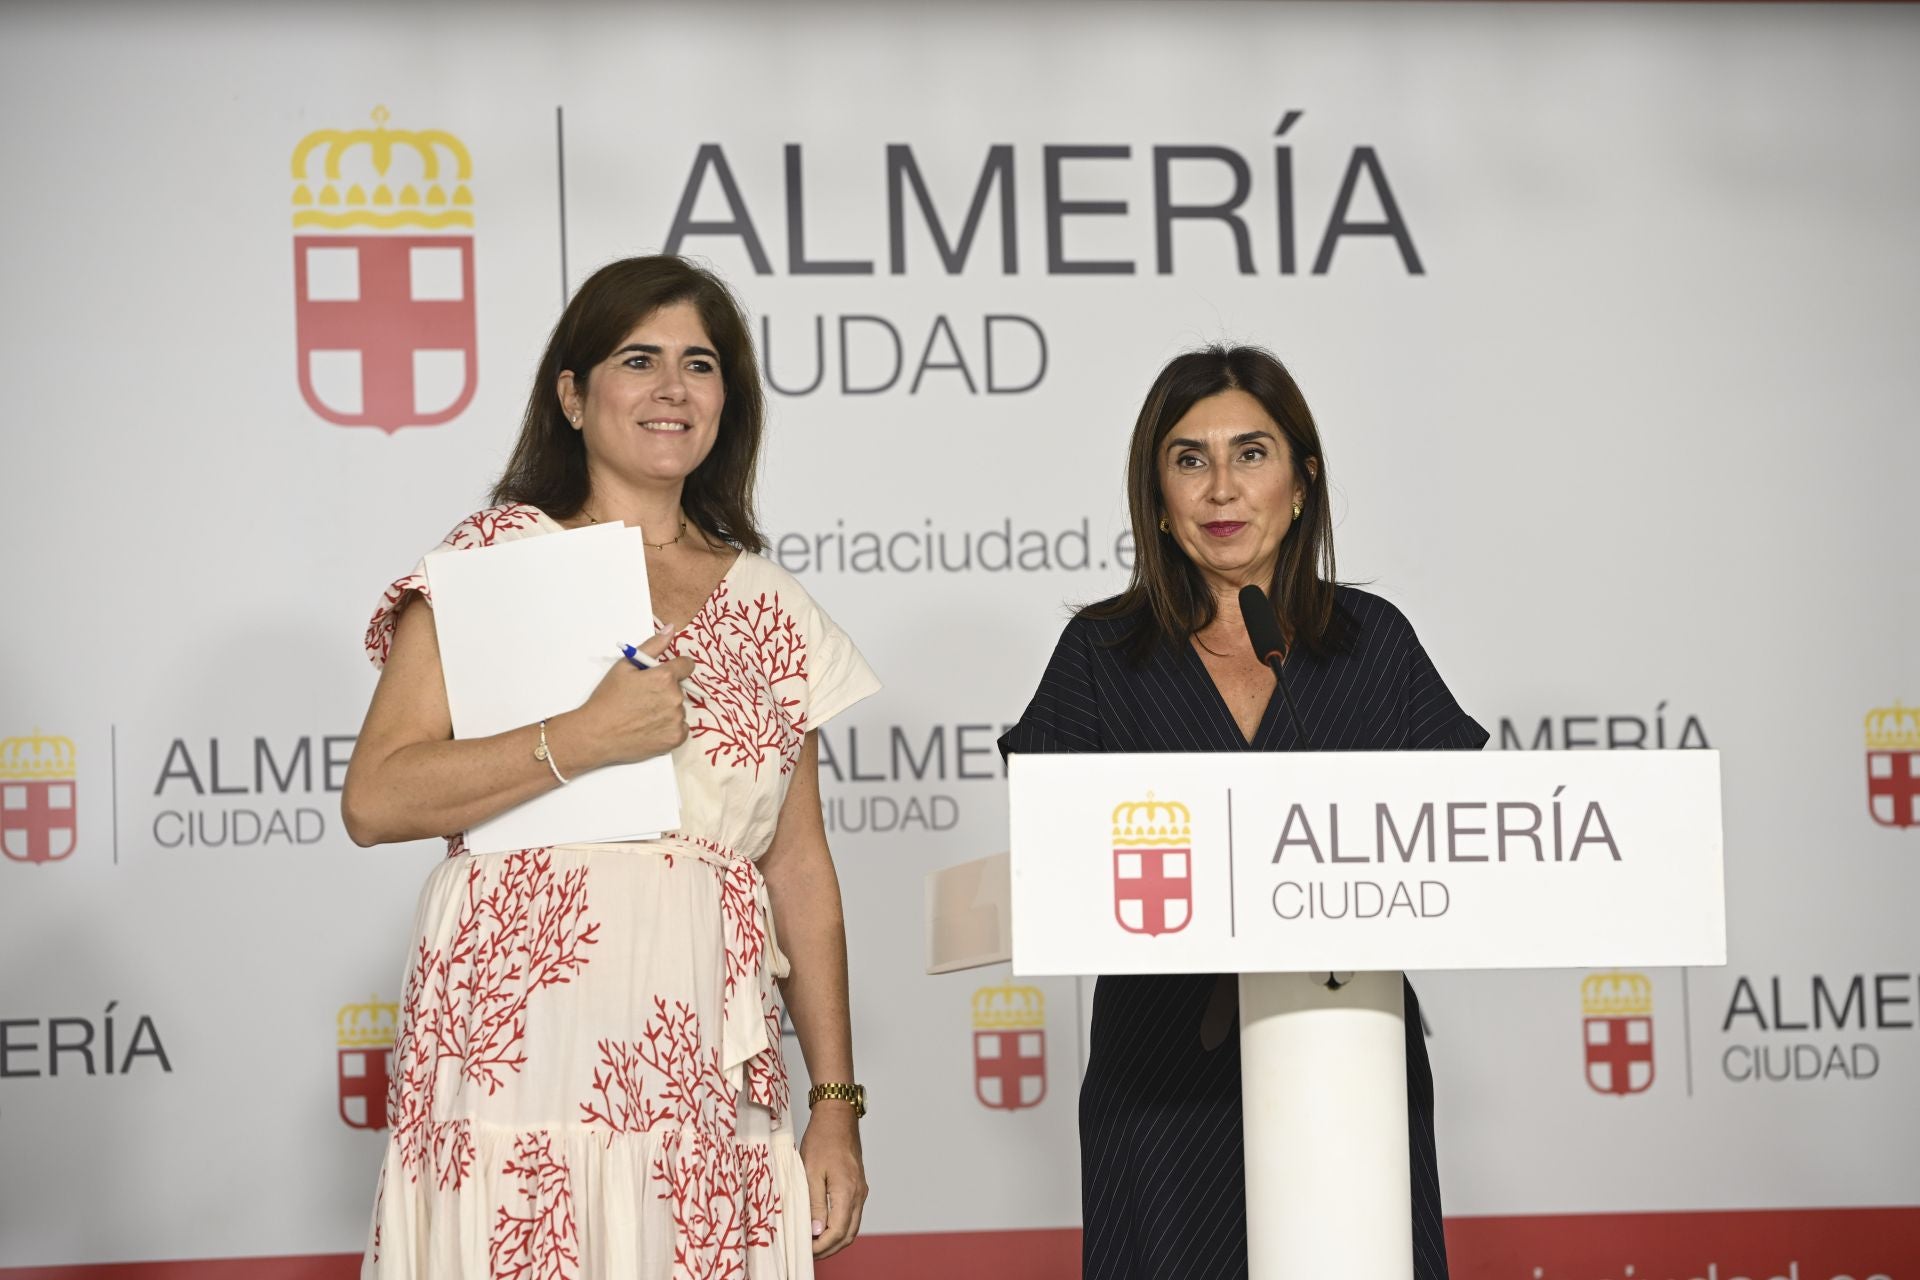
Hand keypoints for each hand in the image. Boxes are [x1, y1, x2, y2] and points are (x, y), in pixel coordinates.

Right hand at [561, 634, 694, 768]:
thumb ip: (653, 646)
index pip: (686, 666)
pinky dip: (669, 728)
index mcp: (665, 677)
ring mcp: (676, 719)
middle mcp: (675, 697)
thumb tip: (671, 628)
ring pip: (678, 709)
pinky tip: (650, 728)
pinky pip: (680, 728)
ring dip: (667, 710)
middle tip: (643, 699)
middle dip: (666, 691)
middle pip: (679, 688)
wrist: (596, 734)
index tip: (663, 676)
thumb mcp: (625, 666)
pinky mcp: (675, 738)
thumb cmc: (608, 699)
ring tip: (643, 715)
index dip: (674, 668)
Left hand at [800, 1103, 865, 1257]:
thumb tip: (816, 1232)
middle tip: (808, 1251)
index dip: (821, 1246)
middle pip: (848, 1234)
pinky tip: (824, 1225)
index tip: (805, 1249)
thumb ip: (814, 1204)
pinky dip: (840, 1226)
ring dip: (835, 1239)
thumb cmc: (822, 1139)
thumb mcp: (810, 1171)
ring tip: (814, 1241)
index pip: (837, 1232)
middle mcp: (858, 1194)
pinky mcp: (859, 1186)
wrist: (838, 1116)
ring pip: (852, 1226)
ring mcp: (861, 1190)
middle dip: (829, 1248)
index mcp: (847, 1191)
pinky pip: (853, 1214)